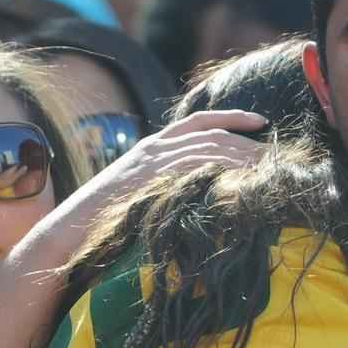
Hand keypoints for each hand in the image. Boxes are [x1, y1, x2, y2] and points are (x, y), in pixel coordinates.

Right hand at [55, 110, 268, 228]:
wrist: (74, 229)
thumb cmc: (109, 220)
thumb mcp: (143, 193)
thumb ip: (169, 185)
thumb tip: (203, 192)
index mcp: (154, 146)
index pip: (199, 121)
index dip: (232, 118)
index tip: (261, 122)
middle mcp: (154, 147)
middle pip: (211, 133)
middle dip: (245, 140)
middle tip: (273, 153)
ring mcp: (151, 162)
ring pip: (207, 147)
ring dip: (239, 155)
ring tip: (265, 167)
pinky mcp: (151, 179)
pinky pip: (194, 166)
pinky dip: (220, 168)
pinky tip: (240, 177)